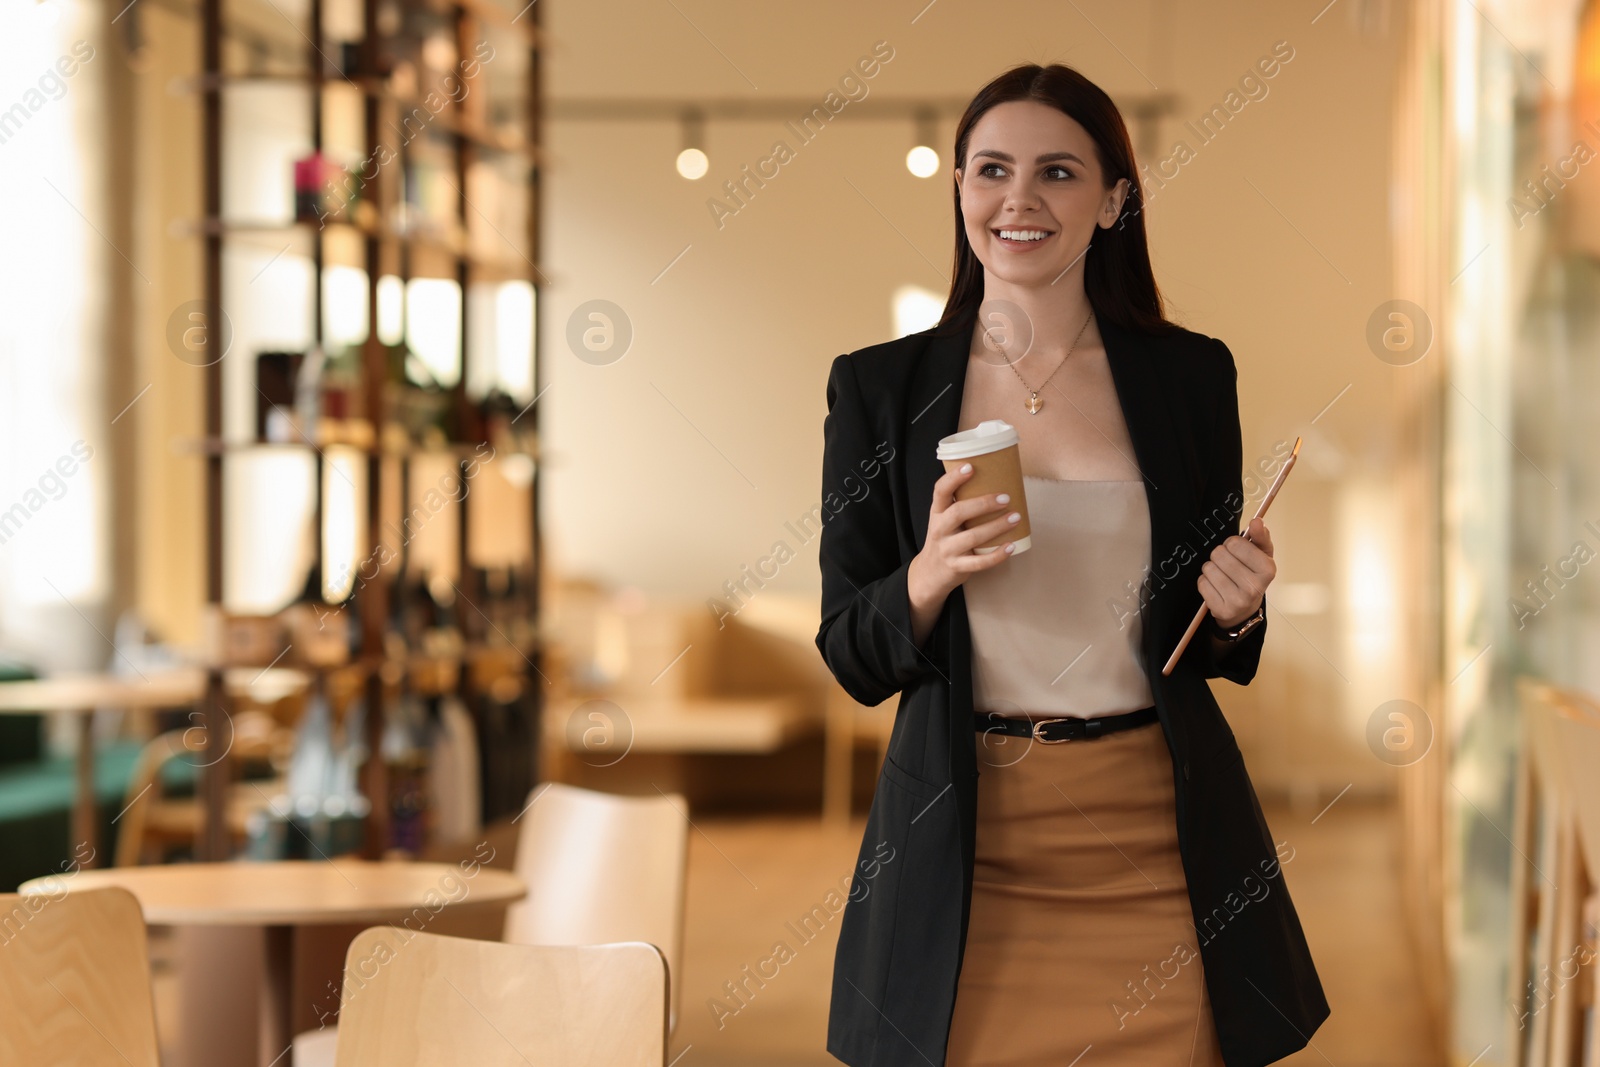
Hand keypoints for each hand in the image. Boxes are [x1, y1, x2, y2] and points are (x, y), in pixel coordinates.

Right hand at [908, 463, 1020, 603]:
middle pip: (959, 512)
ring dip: (996, 527)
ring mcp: (947, 549)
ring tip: (1015, 518)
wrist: (930, 572)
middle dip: (983, 504)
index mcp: (937, 512)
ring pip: (972, 537)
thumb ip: (961, 504)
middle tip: (1006, 498)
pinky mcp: (957, 567)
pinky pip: (979, 562)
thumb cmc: (946, 539)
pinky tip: (1011, 546)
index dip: (953, 478)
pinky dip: (997, 555)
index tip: (970, 467)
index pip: (940, 491)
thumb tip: (996, 480)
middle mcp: (939, 529)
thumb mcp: (944, 519)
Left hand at [1198, 517, 1274, 628]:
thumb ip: (1260, 536)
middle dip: (1220, 556)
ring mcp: (1238, 601)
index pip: (1235, 543)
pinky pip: (1202, 583)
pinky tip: (1216, 587)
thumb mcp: (1261, 555)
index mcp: (1267, 569)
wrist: (1245, 610)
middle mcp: (1254, 587)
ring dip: (1211, 568)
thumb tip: (1256, 521)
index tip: (1237, 552)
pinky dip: (1205, 582)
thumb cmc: (1252, 576)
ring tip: (1222, 575)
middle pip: (1219, 554)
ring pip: (1208, 568)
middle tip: (1229, 565)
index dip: (1232, 544)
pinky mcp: (1222, 610)